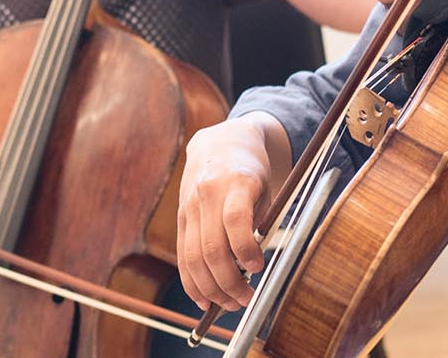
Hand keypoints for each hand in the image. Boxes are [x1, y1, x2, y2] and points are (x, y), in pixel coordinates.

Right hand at [177, 118, 274, 310]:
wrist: (220, 143)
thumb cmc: (251, 170)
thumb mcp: (266, 187)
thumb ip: (260, 222)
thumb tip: (253, 267)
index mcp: (235, 181)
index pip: (235, 219)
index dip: (245, 248)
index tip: (258, 267)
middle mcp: (206, 194)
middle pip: (211, 247)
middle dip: (229, 281)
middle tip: (246, 300)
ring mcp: (189, 207)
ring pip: (193, 257)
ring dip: (212, 289)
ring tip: (231, 304)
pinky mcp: (180, 218)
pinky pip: (182, 256)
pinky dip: (192, 283)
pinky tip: (204, 300)